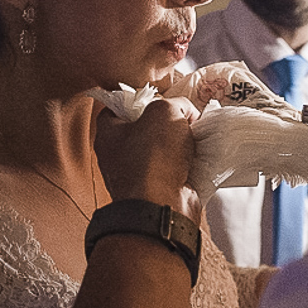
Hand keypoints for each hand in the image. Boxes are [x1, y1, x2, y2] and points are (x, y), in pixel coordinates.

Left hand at [94, 97, 201, 221]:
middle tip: (186, 121)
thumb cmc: (154, 156)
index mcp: (108, 133)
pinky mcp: (155, 191)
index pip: (120, 107)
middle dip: (169, 123)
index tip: (163, 101)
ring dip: (182, 145)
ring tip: (196, 140)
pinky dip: (187, 166)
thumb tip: (187, 113)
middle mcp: (117, 155)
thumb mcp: (166, 112)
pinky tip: (200, 160)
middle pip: (146, 128)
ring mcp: (136, 176)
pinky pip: (174, 171)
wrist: (162, 207)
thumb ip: (176, 103)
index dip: (143, 100)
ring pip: (163, 150)